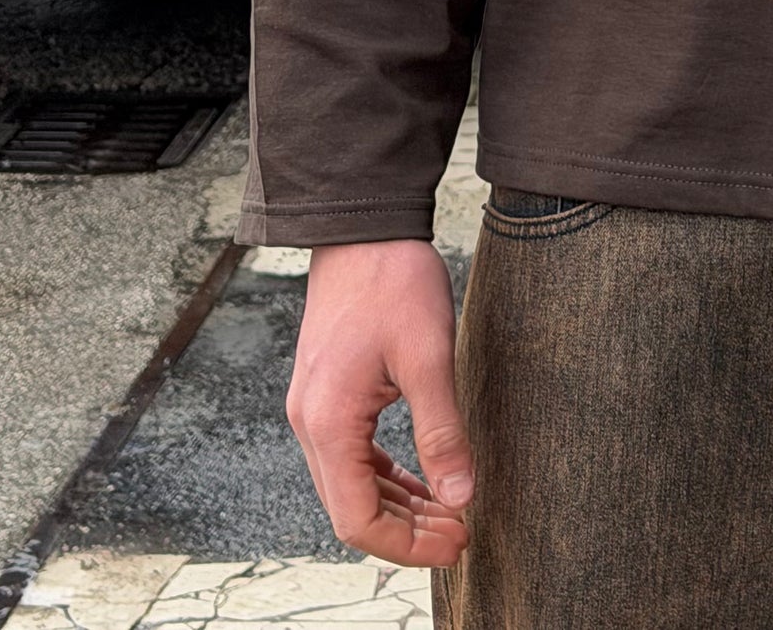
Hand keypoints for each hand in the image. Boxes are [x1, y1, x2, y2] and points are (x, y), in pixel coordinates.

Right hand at [287, 240, 473, 565]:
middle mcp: (310, 423)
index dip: (408, 544)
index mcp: (329, 421)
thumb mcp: (429, 355)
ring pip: (352, 485)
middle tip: (462, 532)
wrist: (363, 227)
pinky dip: (387, 475)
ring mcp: (314, 408)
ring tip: (451, 510)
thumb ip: (442, 431)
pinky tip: (424, 478)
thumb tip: (461, 496)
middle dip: (408, 530)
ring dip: (399, 504)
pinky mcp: (326, 394)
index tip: (456, 542)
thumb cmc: (393, 281)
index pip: (357, 519)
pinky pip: (352, 455)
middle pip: (352, 508)